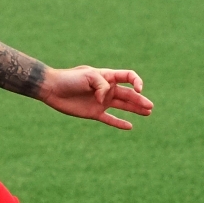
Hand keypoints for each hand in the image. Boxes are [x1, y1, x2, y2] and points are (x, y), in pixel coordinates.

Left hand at [37, 66, 153, 129]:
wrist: (52, 88)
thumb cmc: (69, 79)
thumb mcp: (88, 76)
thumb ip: (101, 85)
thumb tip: (106, 100)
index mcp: (107, 76)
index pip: (128, 77)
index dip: (136, 82)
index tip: (138, 89)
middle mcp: (107, 89)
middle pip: (128, 94)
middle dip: (140, 100)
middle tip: (150, 107)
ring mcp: (101, 101)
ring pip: (123, 106)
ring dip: (135, 109)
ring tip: (148, 112)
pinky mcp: (94, 112)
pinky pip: (110, 118)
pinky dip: (119, 122)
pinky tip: (130, 126)